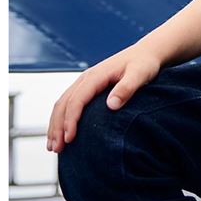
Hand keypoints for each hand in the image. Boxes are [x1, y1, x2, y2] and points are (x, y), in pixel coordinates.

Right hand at [46, 43, 161, 154]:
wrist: (147, 52)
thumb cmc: (145, 63)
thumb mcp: (140, 74)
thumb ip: (126, 88)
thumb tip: (111, 105)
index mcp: (97, 75)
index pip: (77, 99)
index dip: (71, 120)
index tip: (70, 138)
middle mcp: (87, 77)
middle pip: (64, 102)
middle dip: (57, 126)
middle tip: (57, 148)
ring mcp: (86, 81)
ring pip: (62, 103)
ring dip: (56, 124)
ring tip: (54, 146)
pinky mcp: (89, 86)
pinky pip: (69, 102)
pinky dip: (62, 118)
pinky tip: (62, 132)